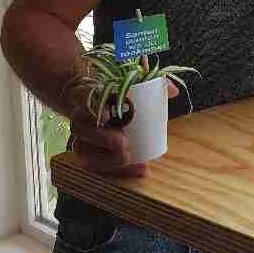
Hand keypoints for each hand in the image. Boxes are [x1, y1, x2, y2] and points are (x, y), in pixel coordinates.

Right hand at [65, 80, 179, 176]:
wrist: (95, 101)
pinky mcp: (87, 153)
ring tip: (130, 160)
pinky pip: (96, 165)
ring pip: (84, 150)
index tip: (107, 114)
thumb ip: (152, 83)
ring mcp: (80, 137)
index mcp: (86, 94)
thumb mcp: (131, 82)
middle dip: (102, 138)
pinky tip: (138, 170)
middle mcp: (79, 116)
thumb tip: (174, 91)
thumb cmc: (116, 91)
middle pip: (81, 128)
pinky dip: (117, 170)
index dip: (91, 106)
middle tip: (124, 143)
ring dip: (107, 159)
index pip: (81, 97)